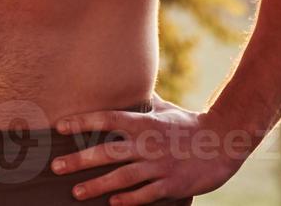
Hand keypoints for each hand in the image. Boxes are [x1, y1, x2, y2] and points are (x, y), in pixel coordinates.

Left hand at [48, 93, 251, 204]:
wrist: (225, 141)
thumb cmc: (190, 124)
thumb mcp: (166, 109)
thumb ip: (145, 102)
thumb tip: (132, 87)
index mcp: (144, 123)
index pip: (107, 119)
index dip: (83, 122)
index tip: (60, 127)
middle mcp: (148, 144)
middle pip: (107, 152)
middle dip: (79, 160)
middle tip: (55, 166)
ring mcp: (159, 166)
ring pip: (122, 177)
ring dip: (97, 185)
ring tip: (76, 192)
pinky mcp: (172, 185)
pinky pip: (146, 194)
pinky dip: (128, 199)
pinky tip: (112, 203)